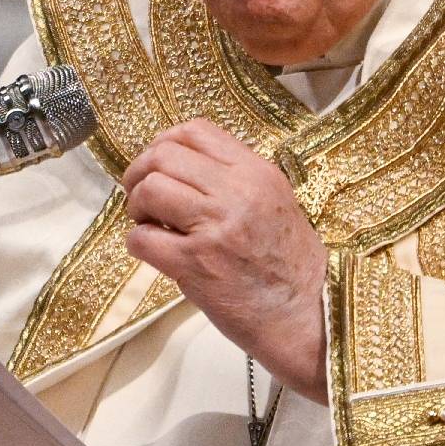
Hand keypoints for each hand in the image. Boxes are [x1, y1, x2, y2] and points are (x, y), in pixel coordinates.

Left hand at [121, 119, 328, 400]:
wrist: (307, 314)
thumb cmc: (291, 262)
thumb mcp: (275, 201)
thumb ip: (235, 178)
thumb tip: (183, 164)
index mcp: (256, 172)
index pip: (195, 131)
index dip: (164, 143)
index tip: (159, 165)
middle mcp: (236, 192)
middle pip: (163, 155)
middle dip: (140, 174)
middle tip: (143, 198)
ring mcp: (214, 228)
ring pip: (149, 189)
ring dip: (137, 206)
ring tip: (149, 223)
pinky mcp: (195, 264)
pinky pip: (142, 238)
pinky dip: (137, 242)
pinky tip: (152, 250)